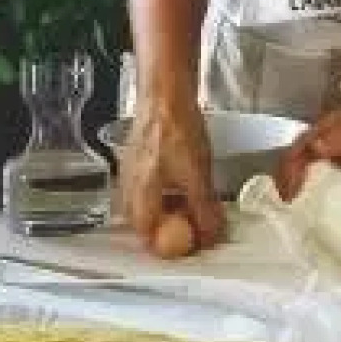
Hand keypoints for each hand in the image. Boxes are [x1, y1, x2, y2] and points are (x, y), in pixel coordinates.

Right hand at [118, 98, 225, 254]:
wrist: (165, 94)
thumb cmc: (176, 129)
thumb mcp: (197, 175)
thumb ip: (203, 208)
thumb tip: (211, 234)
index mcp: (139, 195)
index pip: (146, 235)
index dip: (167, 246)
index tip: (189, 247)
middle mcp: (129, 187)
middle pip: (144, 223)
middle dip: (168, 231)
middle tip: (193, 232)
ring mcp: (131, 173)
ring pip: (147, 205)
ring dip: (168, 213)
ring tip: (193, 210)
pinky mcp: (138, 161)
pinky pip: (149, 189)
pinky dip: (166, 196)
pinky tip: (184, 189)